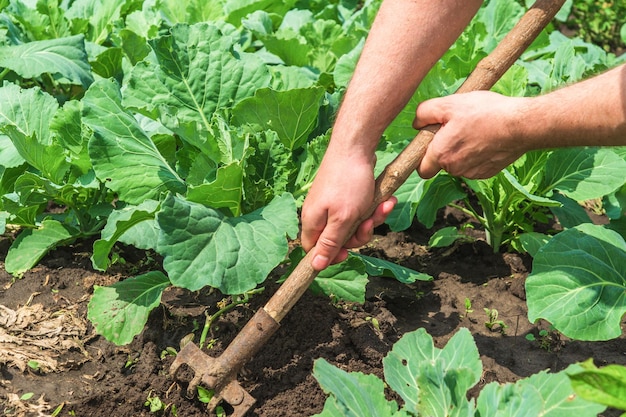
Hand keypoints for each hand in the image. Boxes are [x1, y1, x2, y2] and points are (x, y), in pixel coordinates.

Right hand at [301, 151, 395, 270]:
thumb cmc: (348, 183)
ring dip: (372, 219)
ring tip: (384, 205)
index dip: (331, 255)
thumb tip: (315, 266)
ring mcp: (333, 204)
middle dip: (360, 233)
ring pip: (353, 225)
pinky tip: (386, 199)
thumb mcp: (342, 219)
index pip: (314, 250)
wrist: (356, 147)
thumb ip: (330, 243)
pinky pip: (360, 211)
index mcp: (312, 221)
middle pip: (339, 239)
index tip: (348, 252)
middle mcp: (320, 214)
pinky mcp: (346, 196)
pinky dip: (373, 207)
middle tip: (370, 221)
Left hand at [413, 91, 527, 178]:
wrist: (522, 125)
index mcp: (441, 154)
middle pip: (440, 164)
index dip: (423, 155)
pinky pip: (473, 166)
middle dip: (443, 149)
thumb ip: (425, 113)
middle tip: (455, 128)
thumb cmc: (486, 112)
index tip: (430, 142)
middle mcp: (454, 169)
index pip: (421, 168)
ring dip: (460, 151)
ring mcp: (472, 173)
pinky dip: (475, 155)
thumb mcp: (450, 103)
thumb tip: (417, 124)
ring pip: (457, 165)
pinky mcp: (487, 173)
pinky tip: (485, 139)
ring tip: (473, 130)